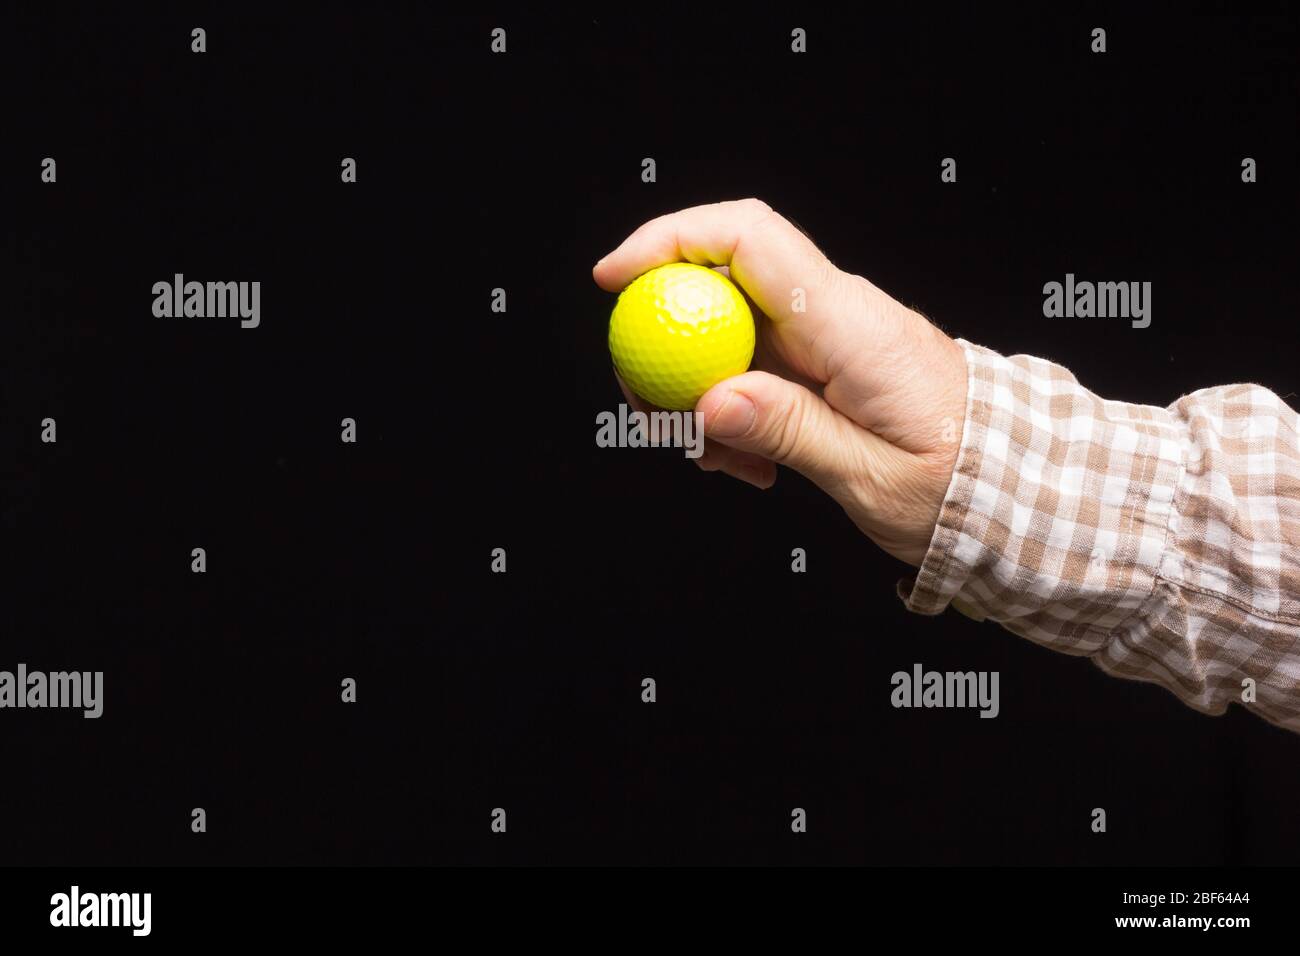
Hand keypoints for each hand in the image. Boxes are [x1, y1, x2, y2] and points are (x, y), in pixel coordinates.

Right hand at [593, 199, 968, 567]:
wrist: (1019, 486)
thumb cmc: (966, 486)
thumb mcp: (873, 479)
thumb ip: (791, 434)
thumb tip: (712, 401)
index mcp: (853, 326)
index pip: (749, 238)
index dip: (669, 240)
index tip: (613, 279)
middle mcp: (839, 314)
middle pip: (718, 284)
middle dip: (665, 341)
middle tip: (656, 417)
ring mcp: (832, 335)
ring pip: (727, 333)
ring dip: (699, 392)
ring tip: (725, 463)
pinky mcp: (828, 360)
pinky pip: (755, 364)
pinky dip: (733, 407)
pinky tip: (751, 460)